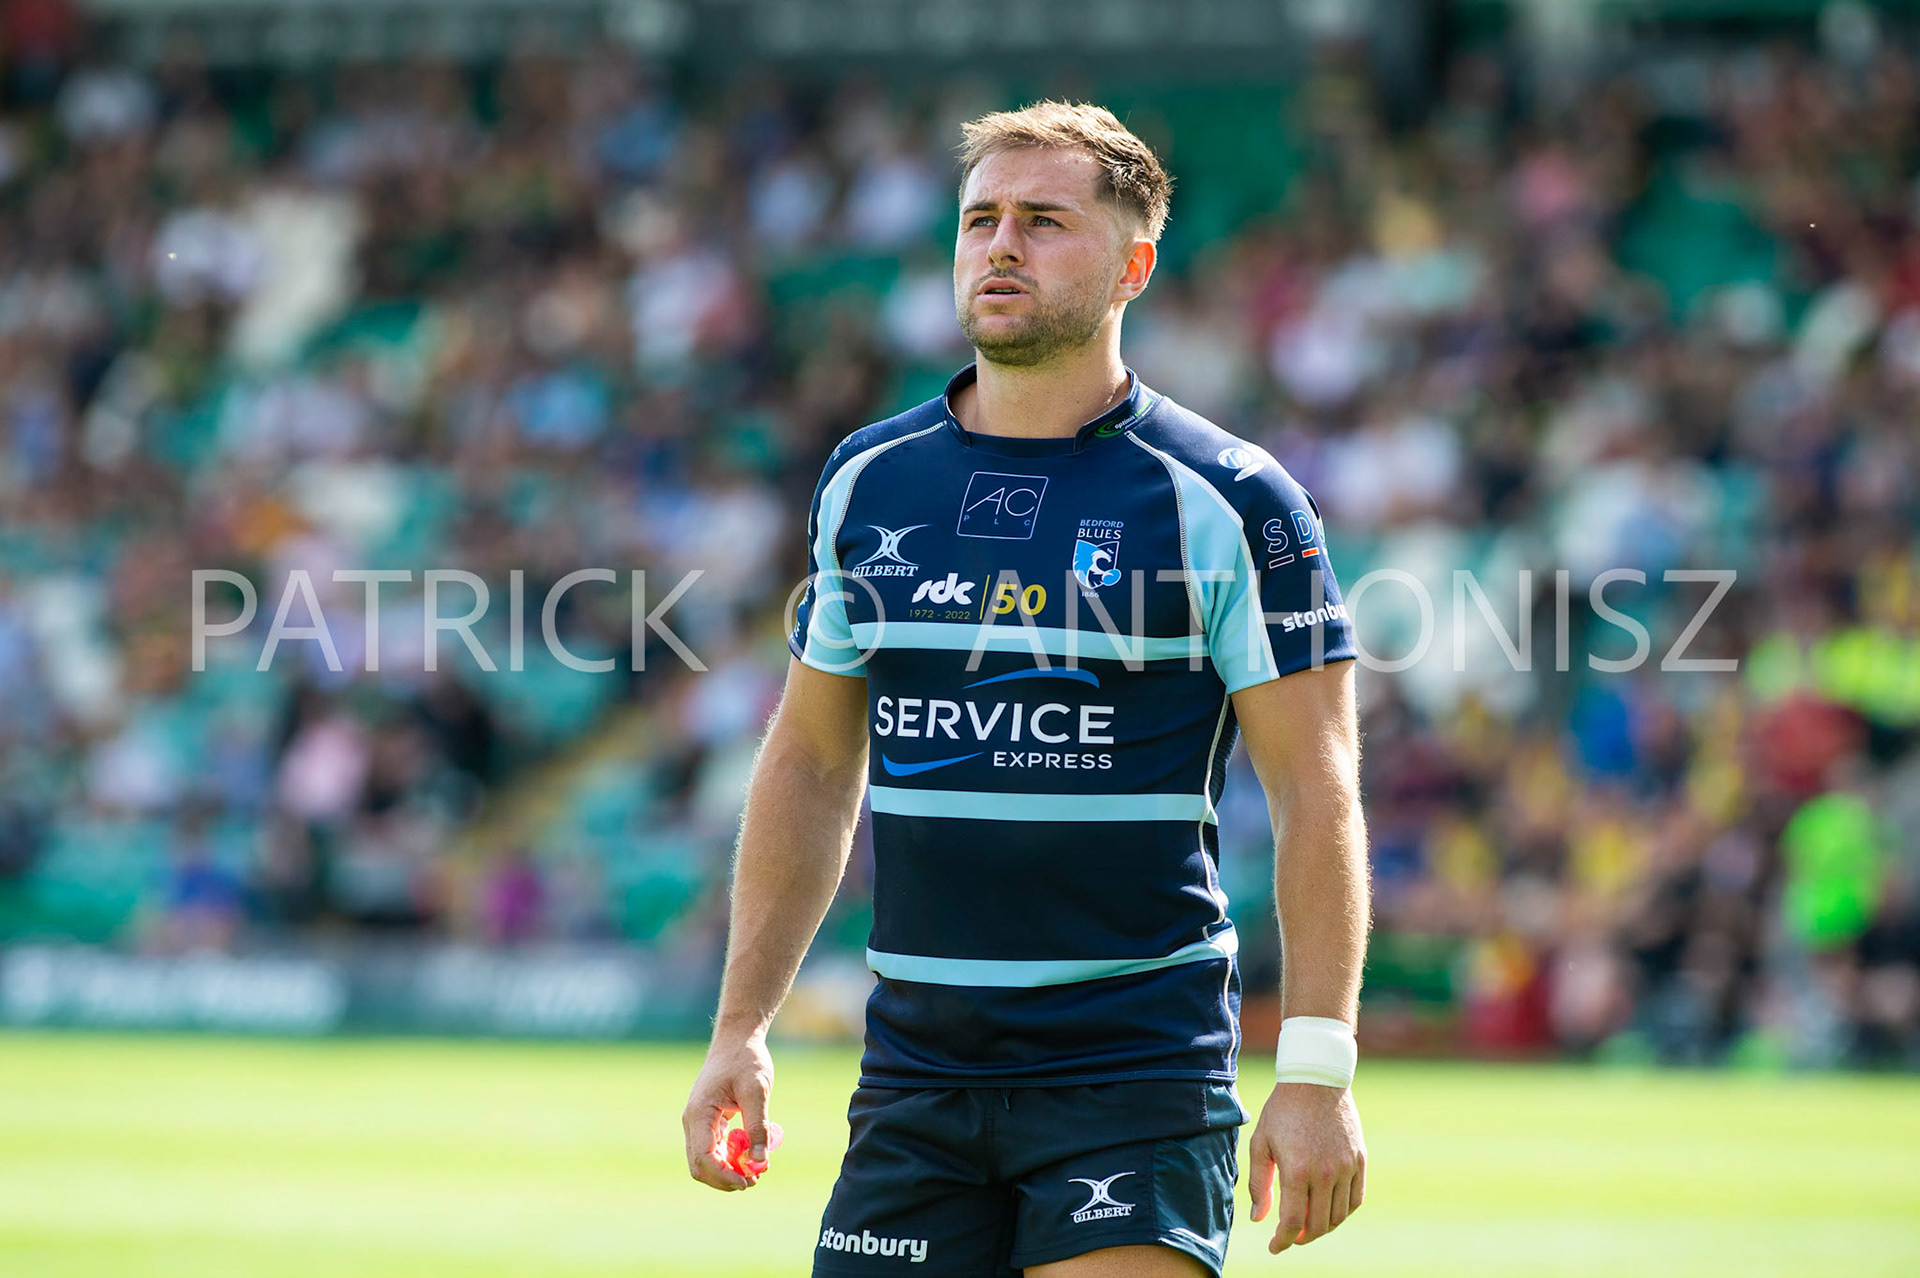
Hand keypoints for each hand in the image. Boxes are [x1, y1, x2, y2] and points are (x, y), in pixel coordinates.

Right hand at [682, 1032, 779, 1190]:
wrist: (737, 1040)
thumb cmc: (746, 1060)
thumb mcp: (757, 1091)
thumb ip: (758, 1126)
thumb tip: (760, 1161)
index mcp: (699, 1113)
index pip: (703, 1157)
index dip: (723, 1175)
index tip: (748, 1181)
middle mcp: (693, 1121)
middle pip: (700, 1165)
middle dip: (724, 1178)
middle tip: (753, 1181)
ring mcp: (699, 1123)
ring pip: (706, 1160)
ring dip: (728, 1171)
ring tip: (756, 1172)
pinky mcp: (709, 1122)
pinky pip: (715, 1149)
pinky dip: (730, 1158)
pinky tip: (752, 1157)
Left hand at [1246, 1081, 1365, 1252]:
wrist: (1316, 1080)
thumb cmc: (1282, 1111)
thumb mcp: (1261, 1143)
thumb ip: (1259, 1183)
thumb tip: (1259, 1219)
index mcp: (1297, 1169)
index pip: (1293, 1221)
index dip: (1282, 1241)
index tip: (1274, 1247)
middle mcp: (1325, 1172)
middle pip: (1317, 1224)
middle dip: (1301, 1237)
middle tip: (1289, 1236)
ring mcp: (1346, 1167)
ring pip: (1338, 1216)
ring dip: (1322, 1227)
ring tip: (1307, 1224)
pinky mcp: (1360, 1160)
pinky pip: (1356, 1200)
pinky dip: (1343, 1212)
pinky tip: (1328, 1210)